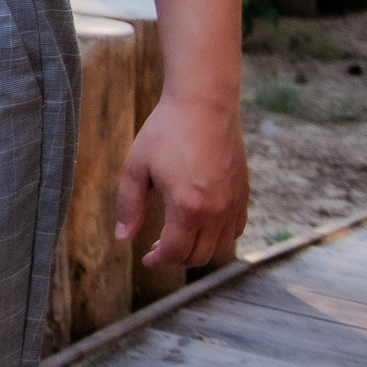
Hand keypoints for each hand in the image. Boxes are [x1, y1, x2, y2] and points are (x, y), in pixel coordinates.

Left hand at [116, 92, 248, 267]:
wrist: (203, 104)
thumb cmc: (165, 132)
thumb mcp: (136, 167)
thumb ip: (129, 206)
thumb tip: (123, 238)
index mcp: (186, 207)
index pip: (175, 253)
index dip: (158, 262)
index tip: (146, 259)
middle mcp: (215, 211)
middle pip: (199, 256)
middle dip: (176, 259)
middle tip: (157, 250)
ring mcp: (233, 204)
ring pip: (219, 247)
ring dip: (198, 251)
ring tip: (177, 239)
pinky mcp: (243, 194)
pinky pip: (235, 230)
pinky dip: (219, 238)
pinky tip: (200, 226)